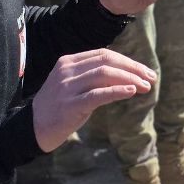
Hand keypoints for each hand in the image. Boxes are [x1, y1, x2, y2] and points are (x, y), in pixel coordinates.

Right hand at [31, 48, 155, 151]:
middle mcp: (67, 71)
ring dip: (130, 79)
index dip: (128, 61)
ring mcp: (67, 88)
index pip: (104, 55)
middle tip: (151, 78)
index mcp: (68, 62)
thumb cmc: (58, 108)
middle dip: (133, 68)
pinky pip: (98, 94)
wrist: (32, 128)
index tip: (145, 71)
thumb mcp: (73, 86)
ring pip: (104, 75)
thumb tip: (127, 75)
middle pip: (107, 61)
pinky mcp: (69, 105)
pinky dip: (117, 91)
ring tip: (146, 86)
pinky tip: (132, 91)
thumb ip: (94, 77)